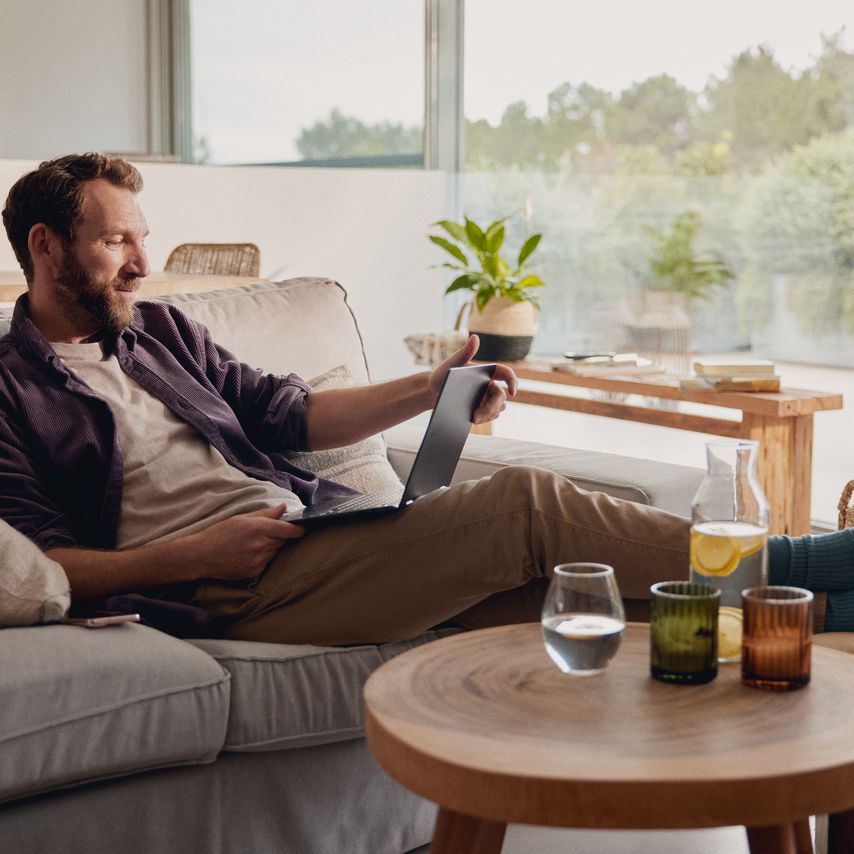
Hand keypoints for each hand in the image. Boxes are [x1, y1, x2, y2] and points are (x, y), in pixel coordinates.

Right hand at [186, 504, 304, 581]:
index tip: (303, 528)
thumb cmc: (219, 534)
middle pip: (282, 541)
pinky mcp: (254, 572)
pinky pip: (267, 563)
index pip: (287, 529)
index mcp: (257, 528)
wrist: (201, 556)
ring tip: (254, 544)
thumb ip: (265, 514)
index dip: (298, 529)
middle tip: (267, 533)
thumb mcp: (241, 518)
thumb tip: (284, 508)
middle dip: (280, 536)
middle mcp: (260, 545)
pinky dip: (264, 558)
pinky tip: (249, 554)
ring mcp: (258, 561)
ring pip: (275, 552)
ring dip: (271, 547)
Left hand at [428, 334, 517, 424]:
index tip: (513, 392)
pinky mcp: (482, 409)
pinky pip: (490, 416)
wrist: (432, 392)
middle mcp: (490, 384)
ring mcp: (487, 398)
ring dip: (488, 415)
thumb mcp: (452, 364)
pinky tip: (473, 420)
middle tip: (477, 415)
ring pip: (498, 409)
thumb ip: (464, 351)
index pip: (506, 374)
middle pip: (501, 397)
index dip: (513, 381)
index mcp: (487, 372)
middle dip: (491, 407)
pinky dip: (484, 419)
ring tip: (473, 418)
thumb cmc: (442, 375)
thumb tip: (475, 337)